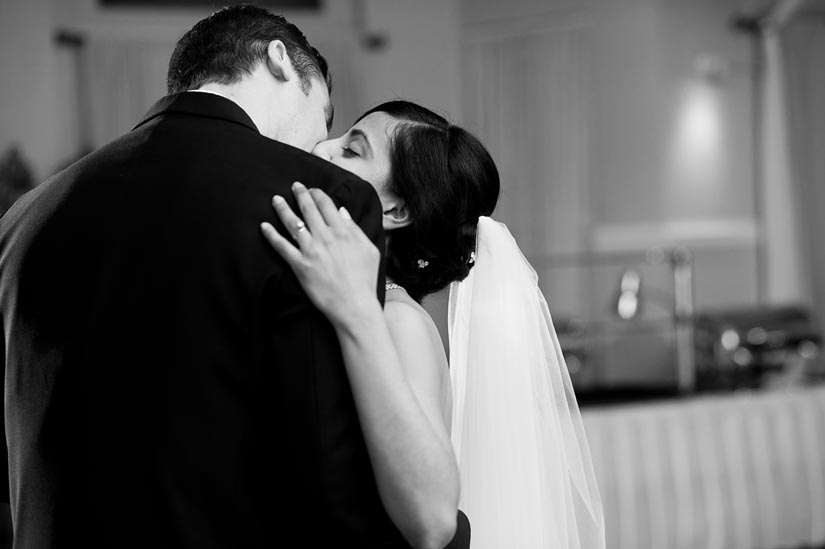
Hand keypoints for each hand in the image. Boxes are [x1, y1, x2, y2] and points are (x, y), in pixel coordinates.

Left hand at [261, 182, 381, 326]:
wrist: (354, 306)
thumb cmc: (365, 280)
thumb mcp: (369, 250)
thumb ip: (356, 230)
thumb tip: (342, 213)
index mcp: (344, 232)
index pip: (327, 205)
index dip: (318, 194)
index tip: (313, 190)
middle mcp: (326, 237)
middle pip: (309, 209)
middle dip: (300, 194)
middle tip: (294, 186)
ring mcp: (311, 251)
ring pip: (293, 223)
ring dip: (283, 208)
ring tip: (276, 199)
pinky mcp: (300, 266)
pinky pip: (281, 247)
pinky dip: (271, 235)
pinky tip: (263, 226)